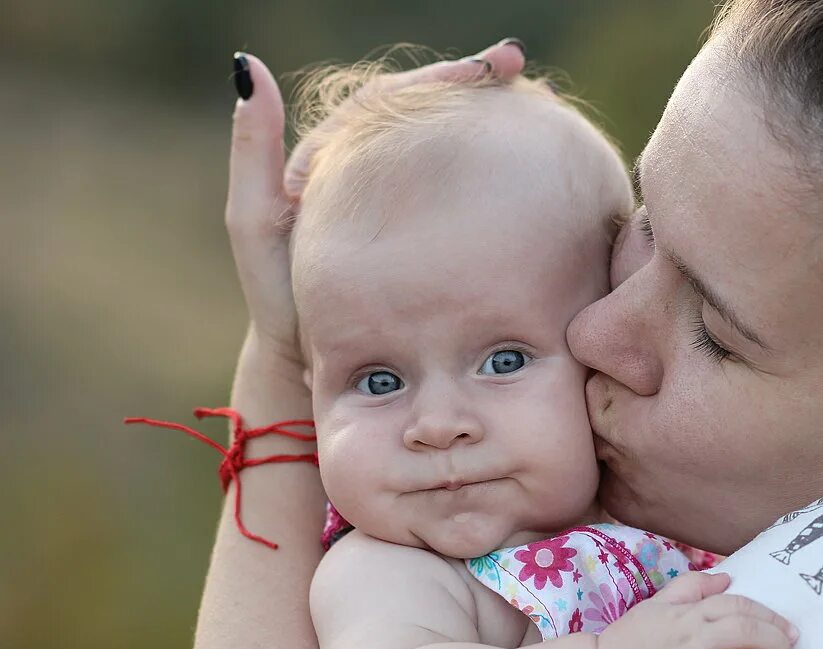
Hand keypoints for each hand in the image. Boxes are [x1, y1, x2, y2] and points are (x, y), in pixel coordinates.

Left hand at [224, 41, 525, 359]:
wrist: (315, 374)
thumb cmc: (284, 308)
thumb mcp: (257, 224)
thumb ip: (252, 150)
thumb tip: (247, 65)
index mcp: (339, 159)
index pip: (393, 99)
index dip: (439, 77)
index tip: (489, 66)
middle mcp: (376, 176)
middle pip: (430, 115)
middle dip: (477, 87)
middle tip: (522, 70)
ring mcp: (409, 214)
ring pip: (454, 155)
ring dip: (494, 125)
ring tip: (540, 108)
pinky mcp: (435, 250)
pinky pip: (468, 204)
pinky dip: (497, 181)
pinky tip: (535, 175)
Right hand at [595, 571, 798, 648]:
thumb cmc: (632, 641)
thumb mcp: (657, 604)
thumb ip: (692, 586)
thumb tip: (726, 577)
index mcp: (689, 616)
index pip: (740, 607)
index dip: (772, 617)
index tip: (789, 631)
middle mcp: (692, 644)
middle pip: (750, 636)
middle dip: (778, 645)